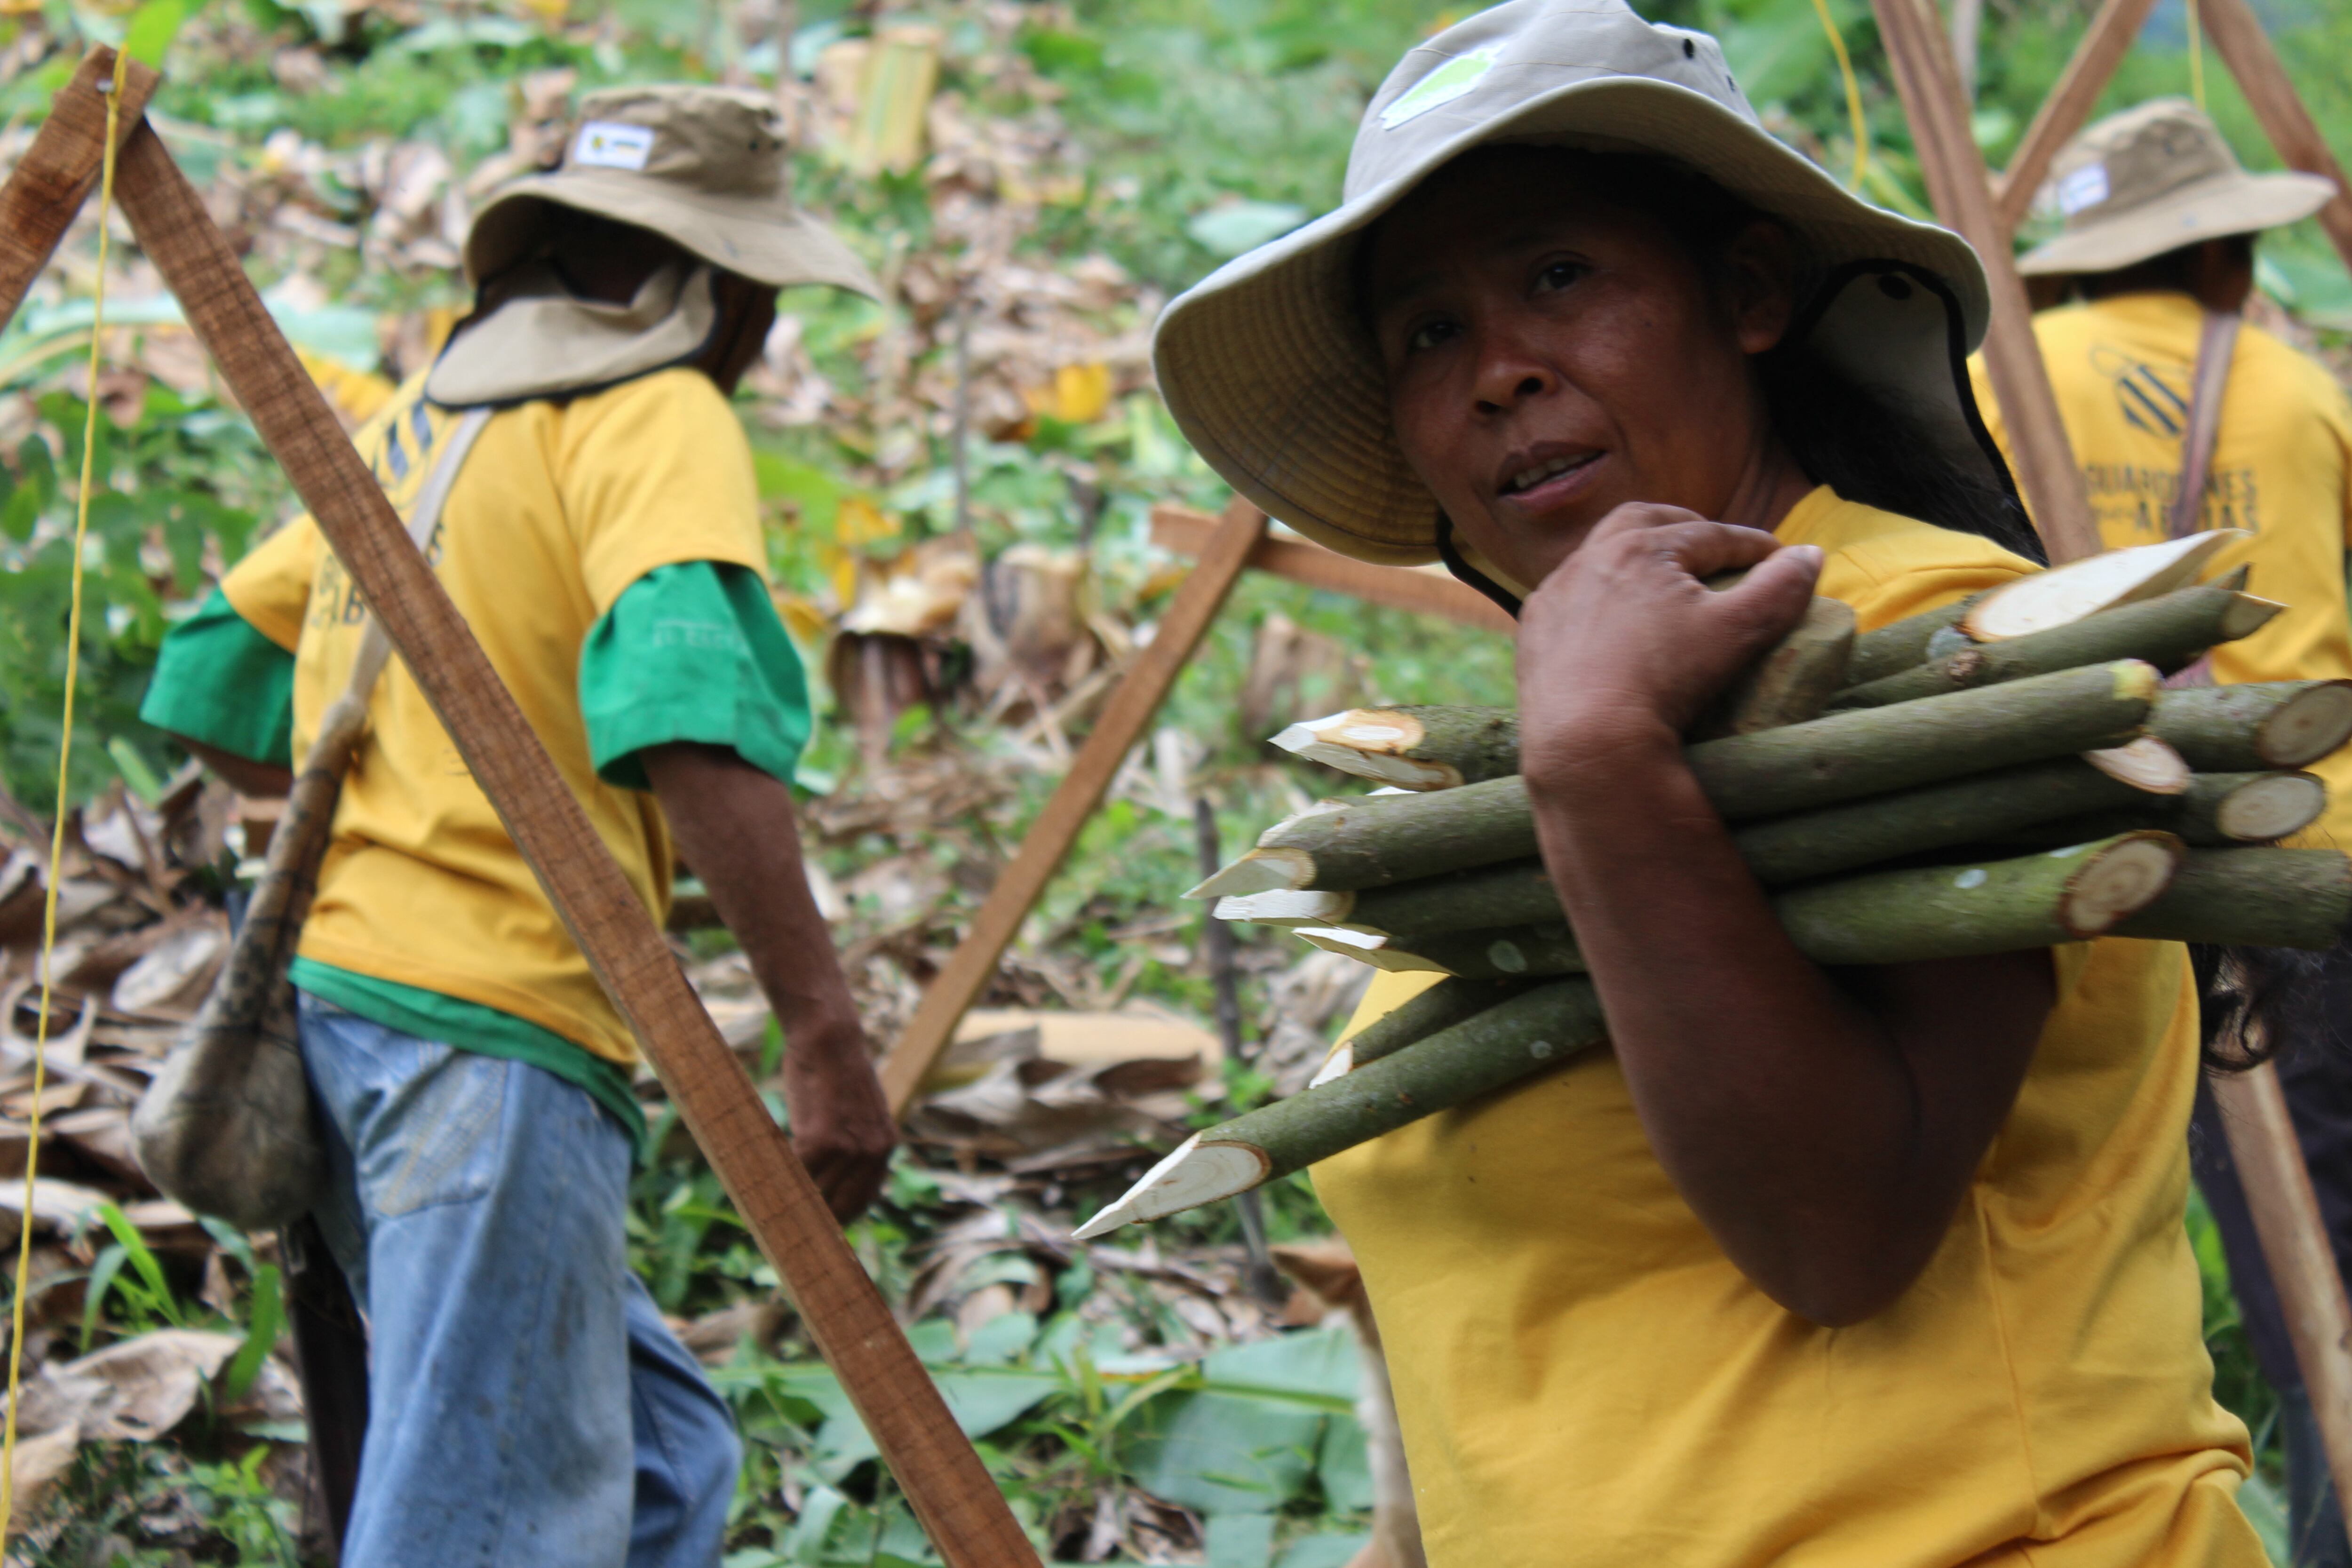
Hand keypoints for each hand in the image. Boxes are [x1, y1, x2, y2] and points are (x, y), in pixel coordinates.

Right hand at [782, 1015, 897, 1222]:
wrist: (830, 1040)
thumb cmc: (835, 1072)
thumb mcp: (857, 1113)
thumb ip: (854, 1144)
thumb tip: (832, 1180)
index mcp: (885, 1147)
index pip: (864, 1200)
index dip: (839, 1218)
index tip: (820, 1231)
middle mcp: (873, 1152)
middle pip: (841, 1206)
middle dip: (815, 1219)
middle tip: (790, 1227)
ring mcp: (850, 1148)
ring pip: (816, 1192)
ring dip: (794, 1200)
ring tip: (772, 1206)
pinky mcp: (822, 1141)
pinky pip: (798, 1173)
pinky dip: (782, 1178)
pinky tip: (768, 1178)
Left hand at [1516, 503, 1820, 784]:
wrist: (1586, 741)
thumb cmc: (1666, 681)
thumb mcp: (1738, 633)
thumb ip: (1779, 590)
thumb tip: (1811, 556)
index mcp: (1641, 547)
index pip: (1710, 535)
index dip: (1750, 544)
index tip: (1777, 556)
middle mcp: (1589, 560)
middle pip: (1641, 523)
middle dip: (1682, 527)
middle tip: (1712, 544)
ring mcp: (1554, 596)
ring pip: (1598, 559)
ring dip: (1632, 558)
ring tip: (1661, 576)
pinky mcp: (1532, 633)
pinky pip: (1568, 600)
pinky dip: (1596, 597)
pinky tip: (1610, 617)